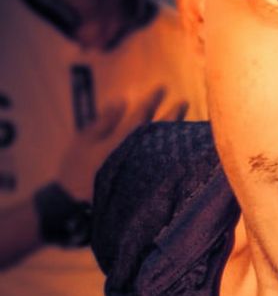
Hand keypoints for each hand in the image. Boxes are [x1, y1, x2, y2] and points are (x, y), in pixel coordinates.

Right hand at [57, 86, 188, 200]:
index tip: (162, 87)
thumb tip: (122, 99)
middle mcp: (138, 157)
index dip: (152, 99)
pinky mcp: (147, 189)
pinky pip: (165, 170)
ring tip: (185, 125)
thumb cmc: (76, 171)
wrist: (75, 208)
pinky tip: (179, 152)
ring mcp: (145, 174)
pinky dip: (173, 158)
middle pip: (160, 132)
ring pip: (166, 151)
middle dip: (173, 115)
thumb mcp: (84, 142)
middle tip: (183, 102)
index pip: (142, 115)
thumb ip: (105, 121)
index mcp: (122, 141)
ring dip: (176, 135)